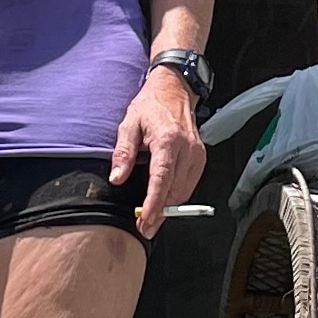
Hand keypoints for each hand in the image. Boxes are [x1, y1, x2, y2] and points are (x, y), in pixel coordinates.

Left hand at [108, 68, 207, 238]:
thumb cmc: (151, 105)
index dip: (154, 203)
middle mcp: (186, 148)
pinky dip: (177, 196)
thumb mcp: (129, 124)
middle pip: (174, 190)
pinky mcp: (200, 157)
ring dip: (169, 208)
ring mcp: (196, 153)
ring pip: (184, 191)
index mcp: (167, 139)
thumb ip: (123, 153)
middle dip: (160, 212)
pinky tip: (165, 202)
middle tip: (144, 227)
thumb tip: (117, 177)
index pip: (161, 179)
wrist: (174, 90)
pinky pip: (189, 184)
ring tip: (152, 219)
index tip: (146, 219)